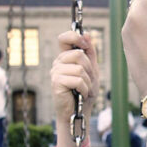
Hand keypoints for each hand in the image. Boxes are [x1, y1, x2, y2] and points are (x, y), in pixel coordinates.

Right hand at [51, 30, 98, 146]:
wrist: (78, 112)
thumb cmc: (84, 91)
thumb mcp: (91, 69)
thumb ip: (89, 52)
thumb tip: (86, 34)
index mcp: (65, 58)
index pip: (64, 38)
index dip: (75, 37)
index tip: (85, 44)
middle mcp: (58, 63)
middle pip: (79, 54)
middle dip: (89, 69)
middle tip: (88, 81)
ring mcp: (55, 73)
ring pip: (79, 68)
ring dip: (88, 81)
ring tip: (84, 89)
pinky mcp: (56, 83)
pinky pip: (78, 79)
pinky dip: (84, 88)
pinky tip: (81, 94)